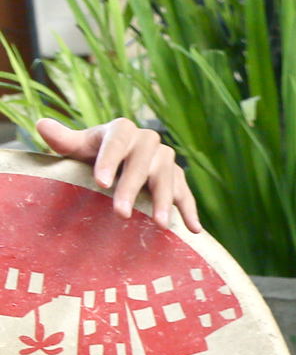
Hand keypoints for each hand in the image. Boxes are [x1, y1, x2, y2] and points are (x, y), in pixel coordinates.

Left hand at [35, 116, 199, 230]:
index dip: (109, 162)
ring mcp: (166, 160)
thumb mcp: (77, 147)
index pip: (116, 144)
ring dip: (165, 202)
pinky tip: (194, 230)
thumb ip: (63, 139)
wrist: (116, 158)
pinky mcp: (178, 178)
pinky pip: (186, 194)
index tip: (101, 183)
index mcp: (123, 130)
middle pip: (143, 164)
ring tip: (159, 224)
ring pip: (168, 179)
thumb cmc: (92, 154)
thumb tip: (42, 124)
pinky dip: (190, 211)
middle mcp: (148, 142)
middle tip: (121, 213)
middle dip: (132, 189)